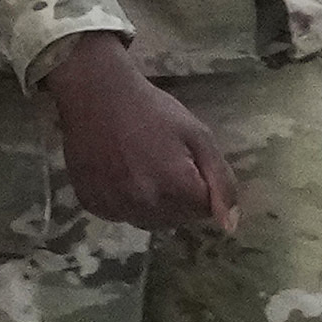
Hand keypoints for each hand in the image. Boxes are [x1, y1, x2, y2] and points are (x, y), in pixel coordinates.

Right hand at [41, 35, 239, 234]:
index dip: (201, 185)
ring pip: (149, 222)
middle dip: (179, 198)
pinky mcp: (91, 204)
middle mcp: (143, 205)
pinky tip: (120, 174)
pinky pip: (120, 216)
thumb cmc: (151, 110)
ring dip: (153, 205)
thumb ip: (221, 181)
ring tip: (143, 169)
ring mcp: (114, 207)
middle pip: (177, 220)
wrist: (92, 95)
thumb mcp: (198, 136)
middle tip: (164, 162)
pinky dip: (125, 203)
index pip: (204, 209)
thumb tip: (230, 225)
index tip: (187, 160)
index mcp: (175, 187)